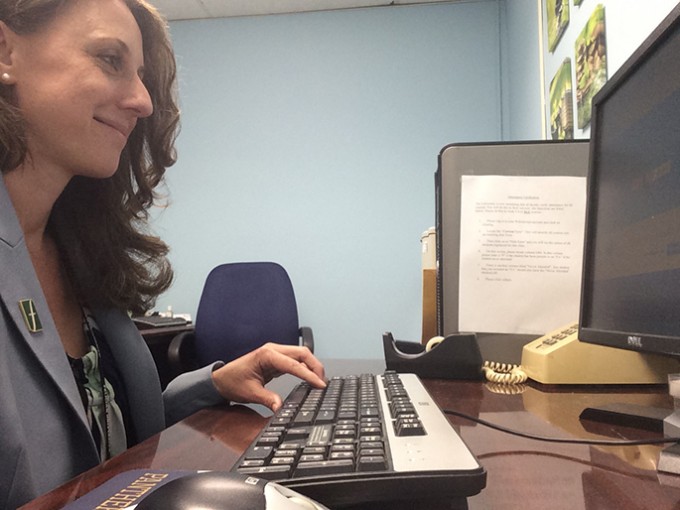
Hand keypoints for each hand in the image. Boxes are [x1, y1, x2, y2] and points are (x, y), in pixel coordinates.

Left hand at [211, 343, 325, 411]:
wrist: (220, 380)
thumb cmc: (232, 382)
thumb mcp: (250, 393)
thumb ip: (267, 399)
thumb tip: (281, 407)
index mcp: (266, 355)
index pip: (294, 364)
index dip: (309, 374)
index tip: (320, 384)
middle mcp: (273, 350)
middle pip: (302, 353)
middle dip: (315, 366)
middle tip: (323, 383)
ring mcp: (275, 353)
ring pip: (301, 355)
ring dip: (312, 366)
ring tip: (319, 381)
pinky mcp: (276, 360)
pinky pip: (295, 361)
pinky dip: (305, 368)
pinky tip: (309, 378)